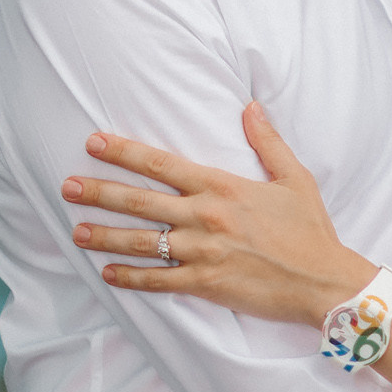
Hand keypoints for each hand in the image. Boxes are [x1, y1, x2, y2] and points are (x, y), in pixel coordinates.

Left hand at [64, 103, 375, 326]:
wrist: (324, 282)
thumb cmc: (311, 231)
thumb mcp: (294, 179)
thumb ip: (267, 142)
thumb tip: (250, 106)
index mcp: (222, 187)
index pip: (161, 164)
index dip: (123, 152)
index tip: (94, 143)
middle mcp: (205, 217)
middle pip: (140, 201)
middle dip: (99, 192)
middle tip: (67, 186)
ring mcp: (202, 253)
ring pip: (141, 242)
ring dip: (104, 235)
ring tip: (76, 231)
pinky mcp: (204, 285)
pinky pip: (158, 281)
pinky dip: (130, 277)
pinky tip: (107, 273)